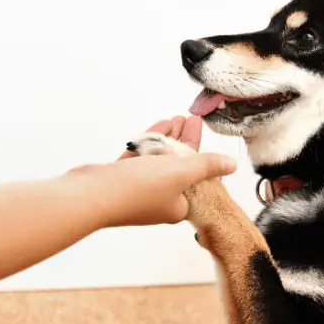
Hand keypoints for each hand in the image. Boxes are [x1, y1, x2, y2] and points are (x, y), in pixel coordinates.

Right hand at [62, 116, 235, 226]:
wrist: (91, 195)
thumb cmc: (139, 189)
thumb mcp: (181, 173)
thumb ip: (207, 166)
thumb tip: (232, 165)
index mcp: (177, 206)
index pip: (194, 176)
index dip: (198, 150)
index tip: (198, 127)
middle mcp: (158, 201)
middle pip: (176, 165)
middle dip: (183, 140)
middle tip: (188, 117)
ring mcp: (137, 192)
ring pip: (157, 161)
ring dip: (167, 138)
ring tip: (175, 118)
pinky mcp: (119, 181)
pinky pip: (139, 159)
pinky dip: (148, 143)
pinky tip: (157, 127)